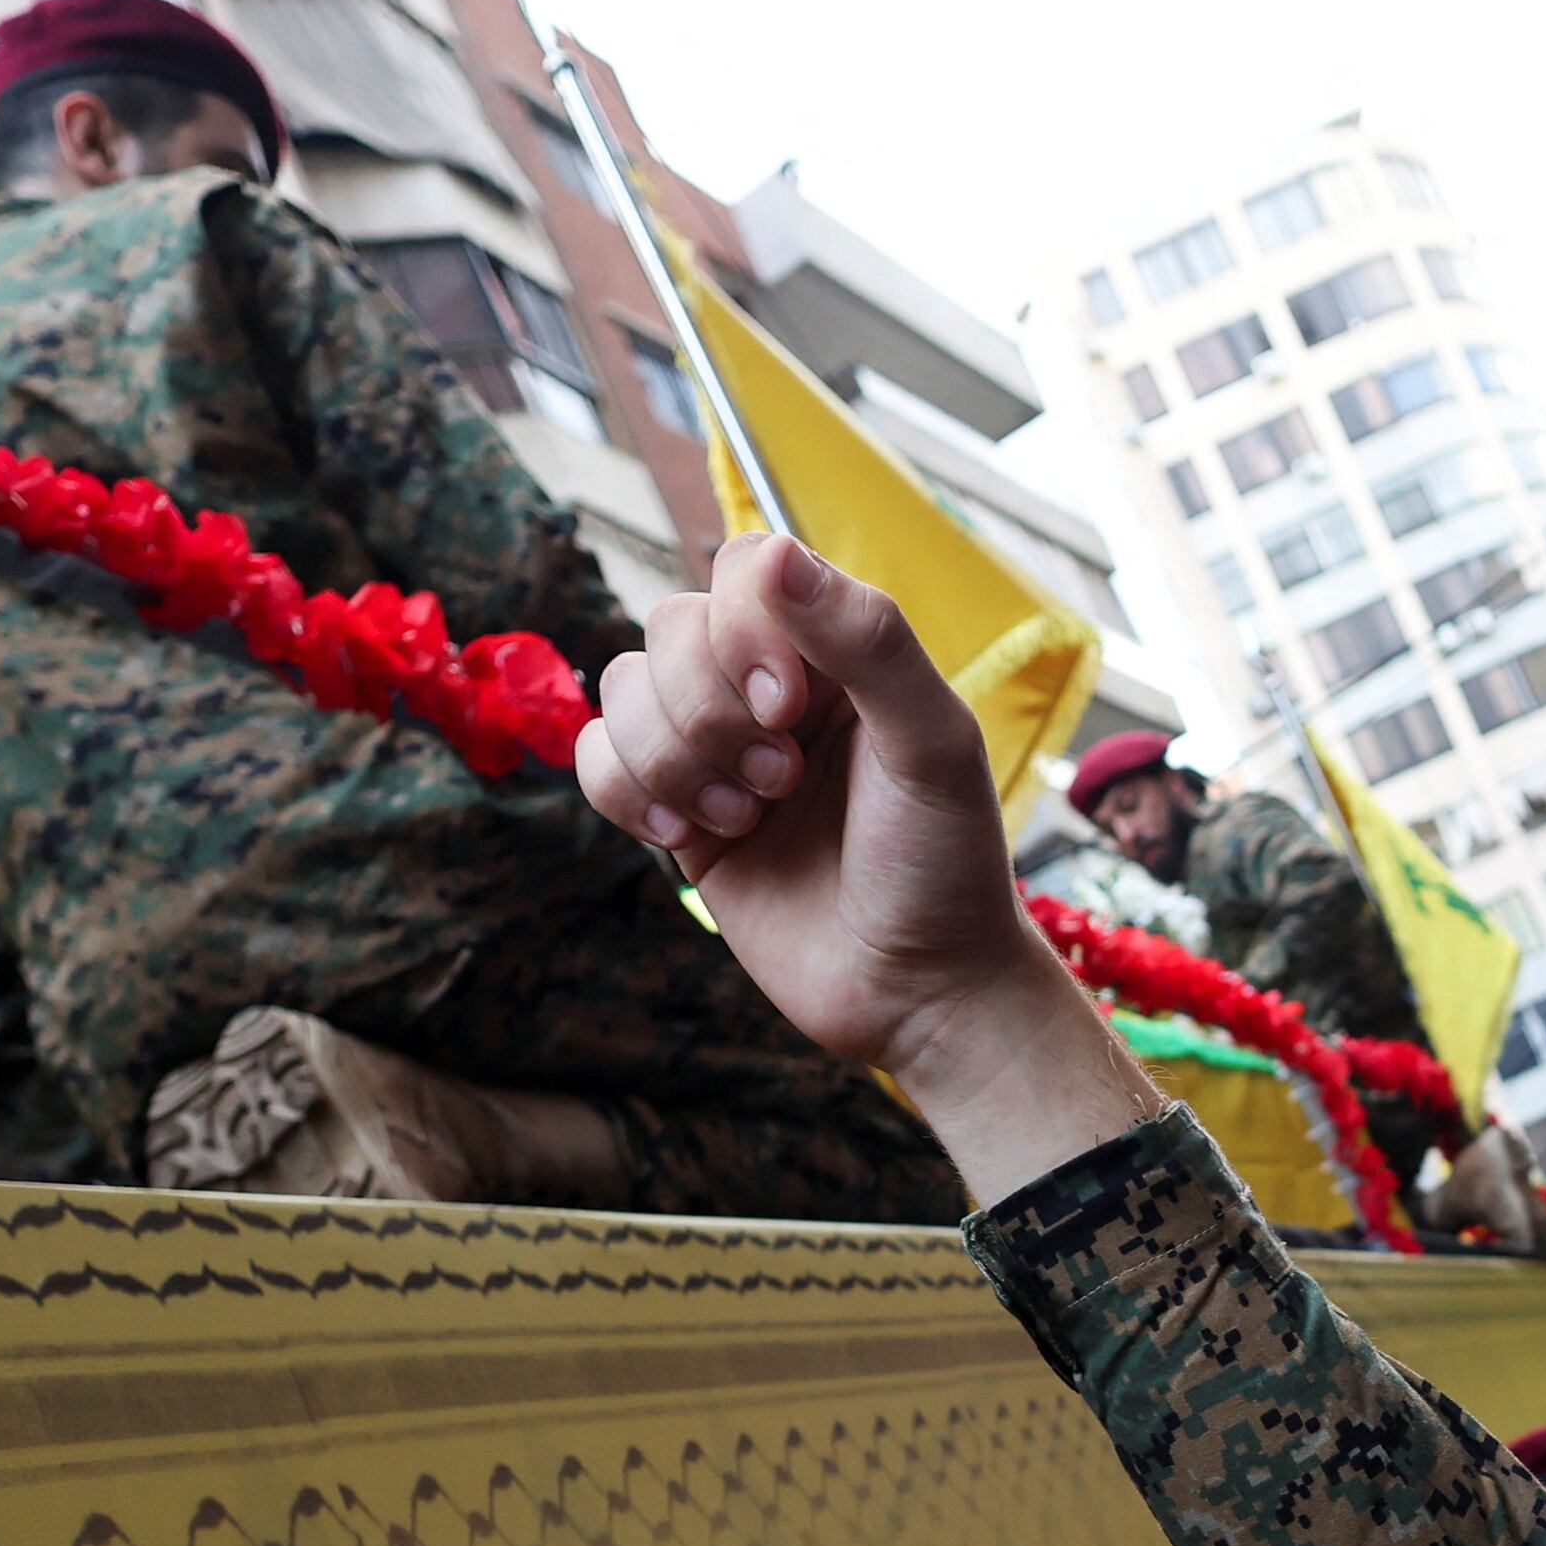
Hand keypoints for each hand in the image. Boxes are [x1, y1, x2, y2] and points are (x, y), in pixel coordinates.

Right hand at [573, 535, 1150, 1193]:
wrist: (918, 992)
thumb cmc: (945, 865)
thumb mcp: (932, 743)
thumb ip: (866, 640)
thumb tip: (772, 553)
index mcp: (841, 651)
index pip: (745, 570)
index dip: (742, 627)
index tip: (787, 707)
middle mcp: (773, 687)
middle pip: (671, 627)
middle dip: (708, 709)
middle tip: (779, 783)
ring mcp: (718, 750)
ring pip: (624, 689)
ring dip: (673, 757)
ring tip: (745, 819)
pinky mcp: (677, 814)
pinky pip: (599, 759)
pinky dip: (625, 790)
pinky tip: (688, 837)